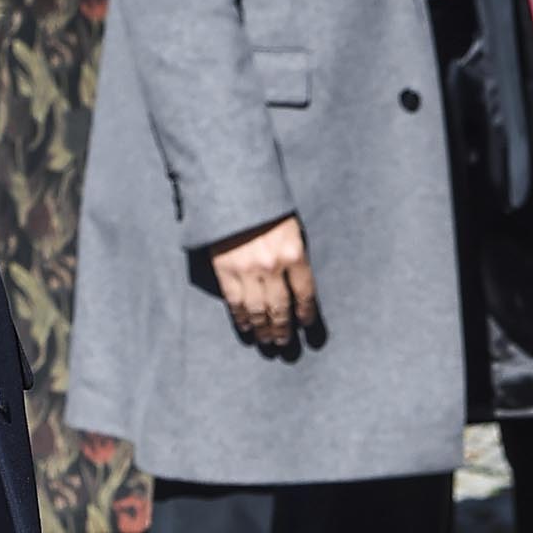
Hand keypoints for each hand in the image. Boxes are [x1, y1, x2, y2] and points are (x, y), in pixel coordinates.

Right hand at [209, 212, 318, 348]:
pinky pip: (235, 302)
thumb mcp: (290, 225)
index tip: (306, 324)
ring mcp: (247, 271)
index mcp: (294, 253)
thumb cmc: (265, 205)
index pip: (305, 292)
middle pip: (281, 307)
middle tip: (285, 343)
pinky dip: (241, 318)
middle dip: (284, 328)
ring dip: (263, 329)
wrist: (231, 188)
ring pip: (258, 310)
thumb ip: (293, 253)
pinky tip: (245, 327)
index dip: (306, 312)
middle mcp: (273, 266)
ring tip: (267, 341)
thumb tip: (296, 283)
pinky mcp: (225, 271)